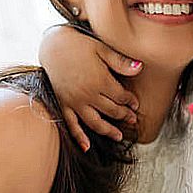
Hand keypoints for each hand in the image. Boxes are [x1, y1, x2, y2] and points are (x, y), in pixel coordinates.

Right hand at [38, 24, 142, 149]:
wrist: (52, 45)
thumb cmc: (78, 44)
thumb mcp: (102, 48)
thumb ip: (121, 61)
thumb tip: (140, 68)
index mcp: (100, 81)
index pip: (121, 97)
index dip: (130, 101)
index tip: (136, 104)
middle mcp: (88, 94)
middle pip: (111, 111)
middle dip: (124, 116)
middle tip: (132, 119)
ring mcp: (75, 102)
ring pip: (95, 122)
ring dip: (108, 131)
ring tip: (119, 136)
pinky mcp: (63, 104)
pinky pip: (72, 124)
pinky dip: (79, 137)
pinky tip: (87, 147)